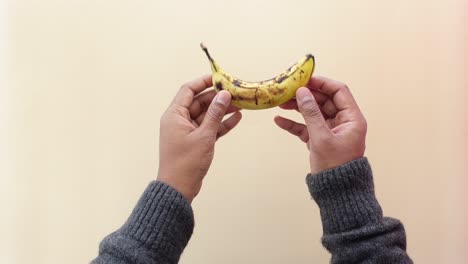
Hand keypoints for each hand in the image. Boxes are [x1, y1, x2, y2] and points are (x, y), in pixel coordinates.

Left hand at [157, 75, 241, 201]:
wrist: (179, 188)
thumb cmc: (186, 162)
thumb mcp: (204, 136)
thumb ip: (215, 114)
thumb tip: (224, 94)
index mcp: (174, 115)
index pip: (188, 90)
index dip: (203, 82)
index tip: (220, 78)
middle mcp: (179, 120)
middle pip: (200, 102)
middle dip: (217, 97)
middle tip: (236, 92)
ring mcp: (188, 131)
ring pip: (207, 115)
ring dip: (222, 110)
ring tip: (241, 104)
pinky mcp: (196, 141)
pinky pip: (210, 127)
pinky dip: (221, 123)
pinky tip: (237, 118)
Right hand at [274, 76, 366, 173]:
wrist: (337, 193)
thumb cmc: (335, 166)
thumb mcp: (321, 137)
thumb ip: (311, 113)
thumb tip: (302, 92)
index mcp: (352, 119)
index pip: (339, 91)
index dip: (322, 83)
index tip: (304, 79)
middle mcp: (343, 122)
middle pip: (324, 101)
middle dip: (306, 96)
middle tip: (288, 91)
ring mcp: (331, 131)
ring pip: (314, 113)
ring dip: (298, 108)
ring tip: (280, 103)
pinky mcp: (321, 141)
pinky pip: (307, 128)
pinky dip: (294, 124)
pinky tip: (279, 121)